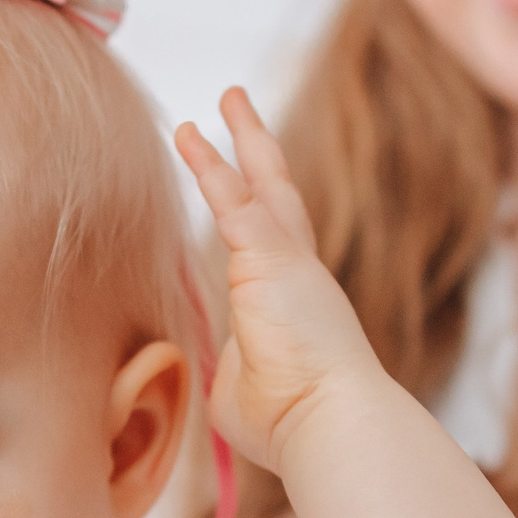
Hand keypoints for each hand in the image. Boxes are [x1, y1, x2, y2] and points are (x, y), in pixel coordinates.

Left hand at [174, 88, 392, 475]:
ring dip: (242, 140)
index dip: (257, 209)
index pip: (273, 243)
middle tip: (241, 107)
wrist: (328, 421)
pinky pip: (233, 201)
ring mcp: (288, 262)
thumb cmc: (289, 420)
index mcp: (293, 303)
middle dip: (260, 149)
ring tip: (226, 96)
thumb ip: (228, 368)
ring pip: (261, 185)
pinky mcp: (270, 259)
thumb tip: (218, 368)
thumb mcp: (241, 392)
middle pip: (278, 193)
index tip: (244, 184)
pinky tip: (188, 135)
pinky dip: (210, 167)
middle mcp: (298, 273)